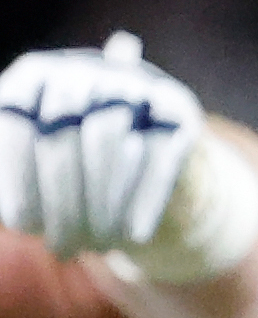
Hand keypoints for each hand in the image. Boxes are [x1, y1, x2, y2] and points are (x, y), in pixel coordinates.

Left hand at [0, 34, 206, 262]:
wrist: (145, 161)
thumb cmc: (70, 175)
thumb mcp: (28, 173)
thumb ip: (9, 178)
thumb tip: (19, 216)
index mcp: (33, 77)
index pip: (14, 126)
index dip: (17, 181)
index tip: (23, 228)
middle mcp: (84, 68)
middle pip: (61, 134)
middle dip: (62, 203)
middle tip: (62, 250)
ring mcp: (136, 82)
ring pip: (109, 140)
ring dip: (103, 204)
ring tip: (98, 246)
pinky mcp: (180, 106)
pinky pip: (159, 152)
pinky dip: (146, 199)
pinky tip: (137, 236)